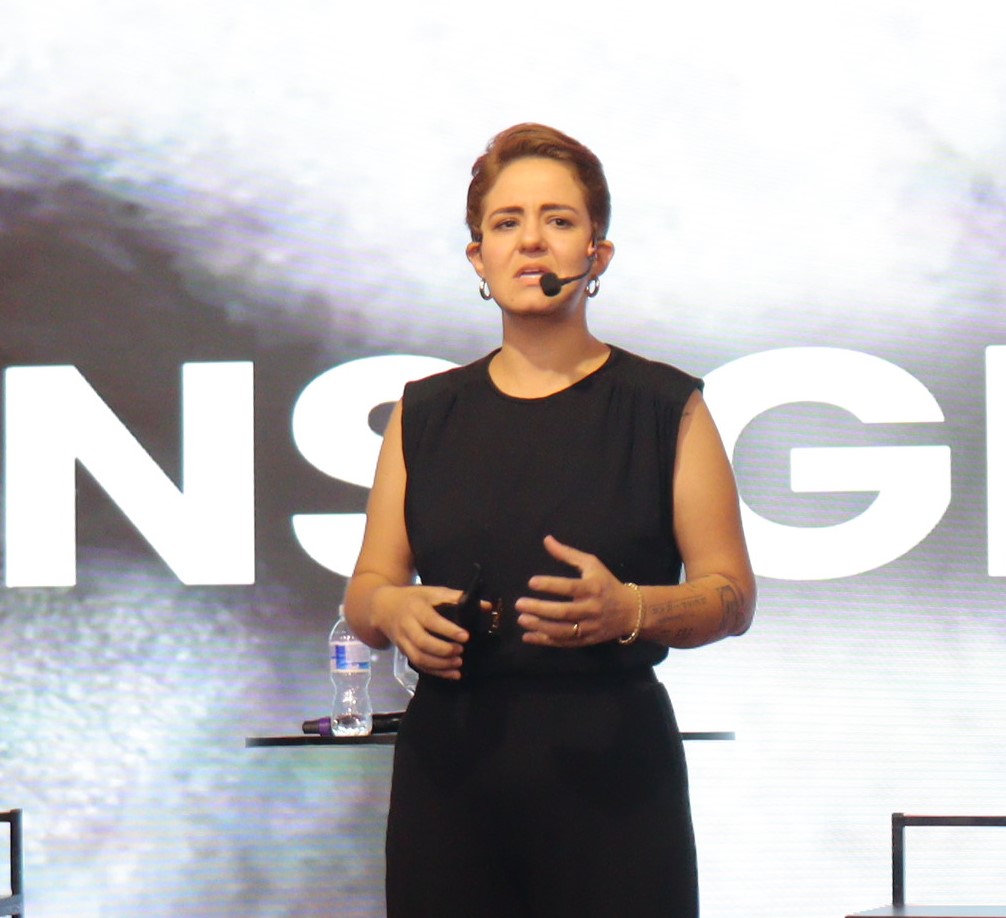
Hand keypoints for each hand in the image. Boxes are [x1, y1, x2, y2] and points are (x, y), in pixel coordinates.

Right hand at [372, 584, 470, 679]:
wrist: (383, 607)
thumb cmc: (414, 598)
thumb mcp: (432, 592)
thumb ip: (457, 597)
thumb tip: (486, 606)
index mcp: (416, 608)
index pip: (432, 621)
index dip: (449, 630)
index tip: (465, 636)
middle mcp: (407, 626)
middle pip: (423, 642)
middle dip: (444, 650)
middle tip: (461, 651)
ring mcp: (404, 641)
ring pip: (419, 657)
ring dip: (440, 664)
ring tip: (458, 663)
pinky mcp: (404, 652)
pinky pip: (419, 665)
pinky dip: (436, 672)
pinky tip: (452, 674)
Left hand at [516, 535, 635, 646]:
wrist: (631, 611)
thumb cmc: (606, 583)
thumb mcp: (591, 564)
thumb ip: (567, 554)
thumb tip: (546, 539)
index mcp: (593, 588)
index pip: (570, 587)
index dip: (551, 585)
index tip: (531, 582)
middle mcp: (592, 609)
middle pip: (564, 612)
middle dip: (540, 608)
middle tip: (519, 603)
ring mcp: (590, 627)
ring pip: (563, 631)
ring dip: (540, 626)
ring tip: (521, 619)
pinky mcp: (587, 640)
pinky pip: (564, 643)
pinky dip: (545, 641)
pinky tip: (528, 636)